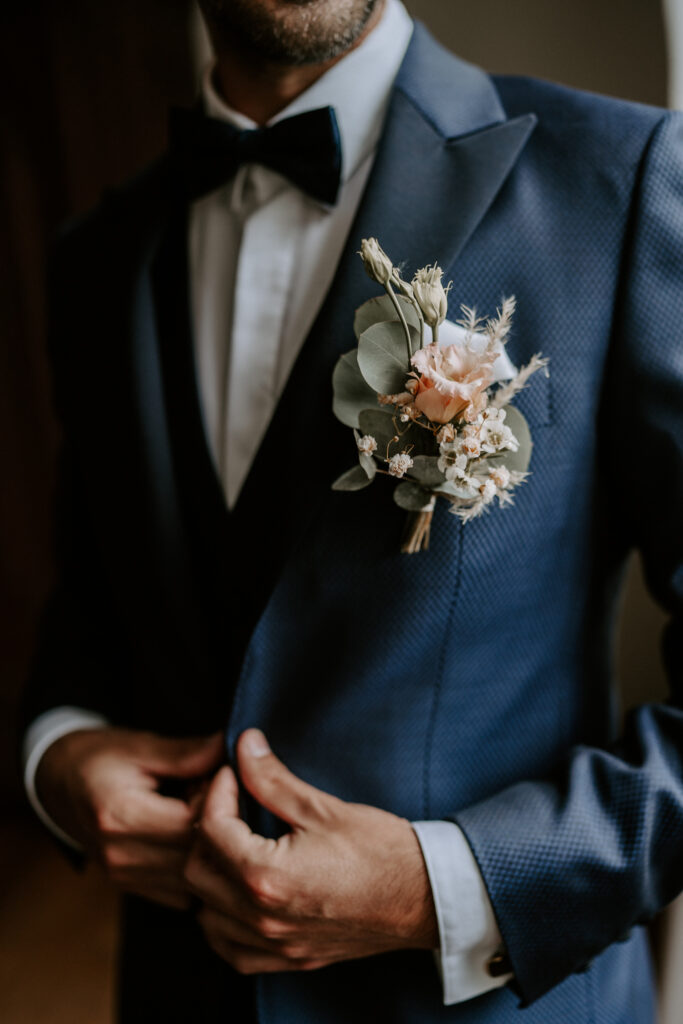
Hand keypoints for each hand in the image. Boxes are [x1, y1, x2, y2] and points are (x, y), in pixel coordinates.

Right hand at [36, 727, 224, 908]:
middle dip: (220, 823)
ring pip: (193, 877)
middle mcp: (120, 854)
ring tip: (202, 810)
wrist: (59, 785)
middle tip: (220, 792)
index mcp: (119, 815)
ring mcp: (124, 876)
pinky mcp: (131, 887)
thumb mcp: (140, 746)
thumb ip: (187, 753)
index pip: (192, 822)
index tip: (224, 774)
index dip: (220, 798)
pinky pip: (182, 890)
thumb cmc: (100, 759)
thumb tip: (230, 747)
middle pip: (195, 853)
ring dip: (210, 846)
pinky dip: (196, 866)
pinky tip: (193, 834)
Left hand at [185, 729, 437, 973]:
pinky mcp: (291, 959)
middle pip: (197, 872)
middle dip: (206, 831)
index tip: (232, 772)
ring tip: (234, 846)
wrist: (426, 896)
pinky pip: (232, 950)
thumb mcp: (324, 807)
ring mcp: (276, 944)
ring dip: (210, 877)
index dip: (216, 791)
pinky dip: (224, 923)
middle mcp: (263, 918)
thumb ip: (272, 778)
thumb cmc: (382, 849)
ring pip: (206, 915)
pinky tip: (239, 895)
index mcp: (267, 877)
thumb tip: (244, 745)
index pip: (211, 829)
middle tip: (230, 803)